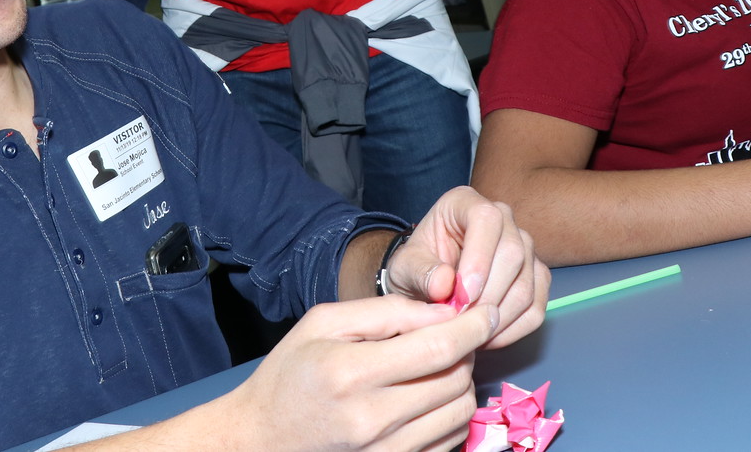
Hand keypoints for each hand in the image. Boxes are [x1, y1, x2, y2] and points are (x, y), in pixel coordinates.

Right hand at [226, 295, 498, 451]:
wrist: (263, 438)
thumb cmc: (290, 373)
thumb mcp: (324, 322)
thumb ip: (387, 312)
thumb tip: (444, 312)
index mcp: (350, 372)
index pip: (438, 348)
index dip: (472, 327)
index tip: (487, 312)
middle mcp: (372, 418)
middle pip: (456, 380)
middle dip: (465, 352)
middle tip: (450, 337)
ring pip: (460, 412)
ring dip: (461, 383)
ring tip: (437, 367)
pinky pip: (450, 441)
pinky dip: (451, 415)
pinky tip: (428, 398)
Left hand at [384, 187, 548, 350]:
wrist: (428, 283)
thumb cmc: (417, 267)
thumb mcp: (405, 266)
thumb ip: (421, 272)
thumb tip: (445, 283)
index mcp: (466, 203)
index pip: (487, 220)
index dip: (479, 258)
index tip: (461, 295)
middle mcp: (503, 219)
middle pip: (513, 254)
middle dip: (487, 296)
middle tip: (461, 322)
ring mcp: (524, 247)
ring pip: (527, 286)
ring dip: (498, 319)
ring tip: (469, 333)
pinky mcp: (535, 277)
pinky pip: (536, 308)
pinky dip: (513, 330)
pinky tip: (486, 337)